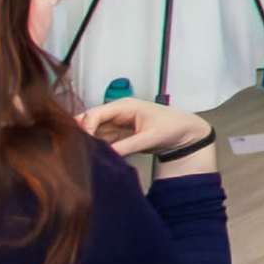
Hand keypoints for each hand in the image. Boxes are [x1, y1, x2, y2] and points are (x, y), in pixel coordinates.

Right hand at [84, 99, 215, 162]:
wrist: (185, 134)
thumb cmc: (173, 127)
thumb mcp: (150, 138)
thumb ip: (128, 145)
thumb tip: (108, 154)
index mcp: (124, 106)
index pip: (96, 113)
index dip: (86, 127)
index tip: (83, 144)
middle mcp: (117, 113)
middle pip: (89, 121)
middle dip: (81, 134)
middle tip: (77, 150)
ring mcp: (116, 124)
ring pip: (93, 131)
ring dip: (88, 142)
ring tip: (83, 156)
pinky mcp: (118, 135)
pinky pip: (101, 140)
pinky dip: (96, 148)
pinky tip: (93, 157)